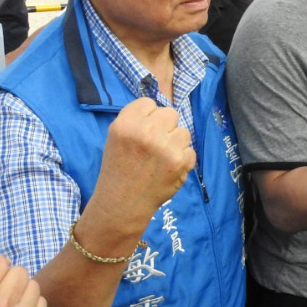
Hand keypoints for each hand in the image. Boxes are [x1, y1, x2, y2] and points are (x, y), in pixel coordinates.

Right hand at [91, 98, 195, 224]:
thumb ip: (137, 121)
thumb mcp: (116, 138)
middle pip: (170, 113)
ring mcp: (165, 146)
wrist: (122, 204)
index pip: (148, 103)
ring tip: (161, 158)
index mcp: (125, 124)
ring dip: (176, 143)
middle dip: (166, 127)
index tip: (143, 131)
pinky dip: (183, 160)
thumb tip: (162, 111)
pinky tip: (168, 169)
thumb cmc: (119, 169)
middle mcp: (146, 132)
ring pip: (183, 132)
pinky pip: (190, 150)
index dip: (148, 117)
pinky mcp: (180, 161)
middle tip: (156, 144)